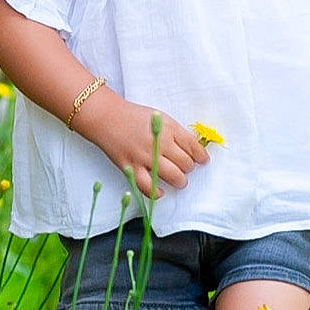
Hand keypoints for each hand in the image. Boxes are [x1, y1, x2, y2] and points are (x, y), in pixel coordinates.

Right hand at [83, 94, 209, 199]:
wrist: (107, 117)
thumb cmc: (134, 117)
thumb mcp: (160, 117)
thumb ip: (175, 133)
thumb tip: (192, 149)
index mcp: (168, 128)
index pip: (193, 146)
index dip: (201, 156)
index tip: (203, 160)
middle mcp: (159, 143)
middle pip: (186, 163)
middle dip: (189, 168)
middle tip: (186, 168)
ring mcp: (145, 157)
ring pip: (173, 176)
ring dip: (180, 181)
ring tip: (179, 180)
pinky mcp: (131, 168)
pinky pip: (147, 187)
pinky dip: (157, 192)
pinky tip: (161, 191)